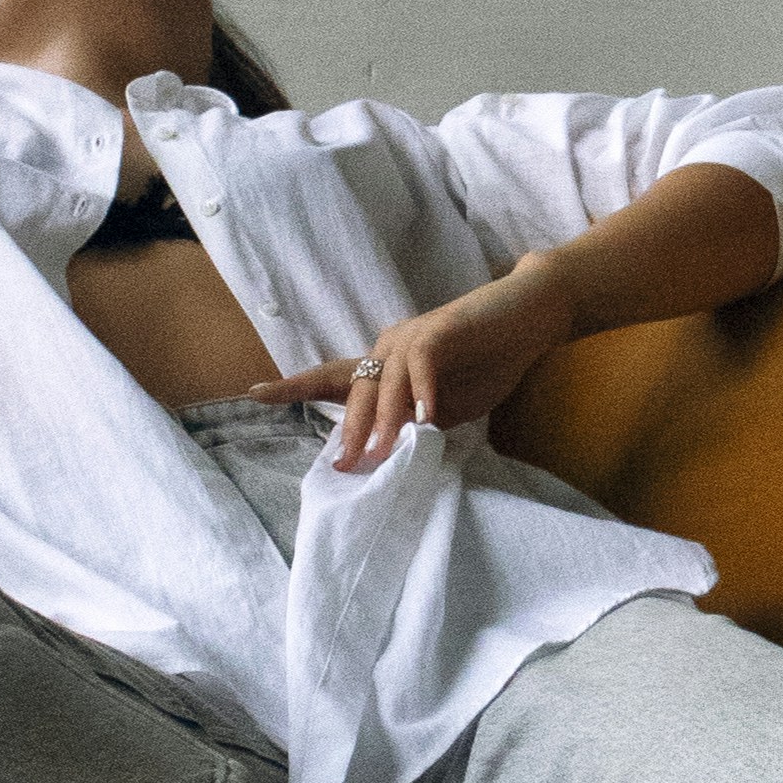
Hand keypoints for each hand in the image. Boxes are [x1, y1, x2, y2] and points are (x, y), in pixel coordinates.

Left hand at [263, 253, 572, 475]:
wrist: (529, 315)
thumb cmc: (489, 360)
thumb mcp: (447, 406)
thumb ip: (417, 425)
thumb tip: (392, 455)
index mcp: (387, 364)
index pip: (333, 377)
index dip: (294, 387)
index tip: (254, 394)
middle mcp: (390, 346)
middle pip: (356, 391)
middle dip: (348, 432)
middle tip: (345, 467)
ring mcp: (413, 335)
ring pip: (384, 382)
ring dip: (382, 421)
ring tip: (379, 454)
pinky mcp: (442, 330)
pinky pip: (422, 363)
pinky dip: (420, 391)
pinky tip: (425, 417)